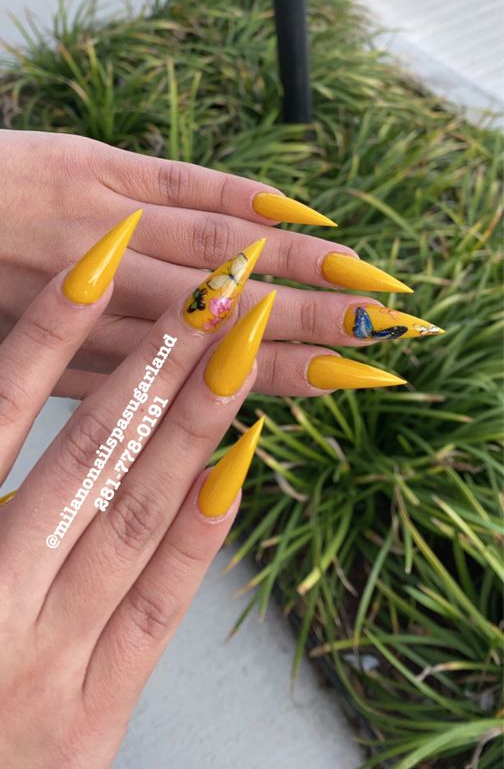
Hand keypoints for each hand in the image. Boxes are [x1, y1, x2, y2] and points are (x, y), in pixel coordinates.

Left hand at [0, 130, 439, 400]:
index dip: (276, 374)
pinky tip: (295, 212)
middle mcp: (95, 296)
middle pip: (222, 317)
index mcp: (70, 354)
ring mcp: (93, 225)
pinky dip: (239, 199)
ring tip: (363, 284)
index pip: (197, 368)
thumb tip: (164, 381)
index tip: (345, 383)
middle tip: (386, 340)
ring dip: (295, 268)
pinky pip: (175, 184)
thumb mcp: (9, 357)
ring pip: (213, 253)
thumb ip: (70, 369)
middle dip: (310, 329)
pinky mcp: (81, 168)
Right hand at [0, 219, 276, 767]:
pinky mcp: (93, 720)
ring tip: (242, 352)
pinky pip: (158, 611)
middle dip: (158, 365)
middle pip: (88, 458)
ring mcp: (49, 669)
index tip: (100, 263)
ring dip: (196, 428)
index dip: (48, 337)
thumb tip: (13, 394)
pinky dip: (198, 534)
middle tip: (215, 292)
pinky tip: (236, 467)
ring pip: (135, 521)